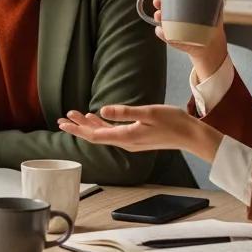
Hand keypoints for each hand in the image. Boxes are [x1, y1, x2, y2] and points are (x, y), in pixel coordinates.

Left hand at [57, 104, 223, 161]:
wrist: (190, 135)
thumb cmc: (172, 122)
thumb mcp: (147, 113)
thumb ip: (124, 112)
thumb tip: (101, 110)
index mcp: (126, 137)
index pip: (95, 135)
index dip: (78, 129)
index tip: (64, 123)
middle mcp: (125, 142)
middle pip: (95, 135)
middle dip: (78, 127)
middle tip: (61, 120)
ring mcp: (130, 140)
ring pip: (103, 133)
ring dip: (88, 125)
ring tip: (73, 116)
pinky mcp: (135, 137)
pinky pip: (112, 132)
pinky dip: (101, 125)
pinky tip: (95, 117)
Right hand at [149, 0, 227, 82]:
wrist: (210, 45)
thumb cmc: (210, 25)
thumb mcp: (215, 11)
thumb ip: (216, 1)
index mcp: (181, 3)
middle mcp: (173, 13)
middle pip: (159, 3)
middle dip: (157, 0)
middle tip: (159, 1)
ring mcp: (169, 25)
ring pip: (158, 18)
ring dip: (157, 15)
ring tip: (160, 15)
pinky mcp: (170, 37)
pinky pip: (161, 33)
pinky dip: (161, 31)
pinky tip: (163, 29)